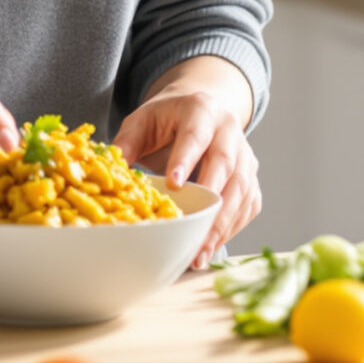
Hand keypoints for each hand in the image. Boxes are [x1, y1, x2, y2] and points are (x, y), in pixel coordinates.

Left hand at [113, 57, 259, 268]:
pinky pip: (248, 205)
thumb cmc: (169, 119)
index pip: (195, 135)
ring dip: (222, 224)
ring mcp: (246, 155)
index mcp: (202, 110)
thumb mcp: (143, 120)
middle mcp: (230, 131)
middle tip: (191, 231)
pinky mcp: (251, 177)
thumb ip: (127, 142)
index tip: (174, 186)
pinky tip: (211, 246)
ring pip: (241, 190)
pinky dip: (232, 228)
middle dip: (210, 202)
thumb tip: (112, 173)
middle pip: (226, 166)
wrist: (204, 109)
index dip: (186, 160)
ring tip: (200, 253)